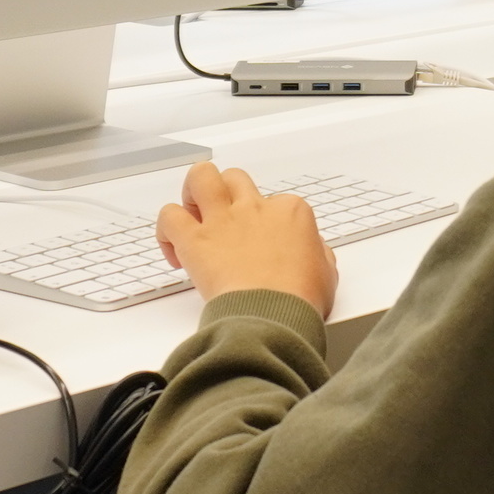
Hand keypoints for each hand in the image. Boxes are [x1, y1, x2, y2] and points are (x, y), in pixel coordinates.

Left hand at [156, 163, 338, 316]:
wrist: (273, 316)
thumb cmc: (299, 299)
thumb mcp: (326, 273)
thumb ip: (318, 255)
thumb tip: (314, 253)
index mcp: (290, 212)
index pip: (277, 202)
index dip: (267, 222)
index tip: (263, 244)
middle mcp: (255, 208)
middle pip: (235, 178)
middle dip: (226, 191)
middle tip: (223, 215)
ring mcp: (223, 220)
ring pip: (201, 177)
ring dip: (193, 190)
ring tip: (193, 211)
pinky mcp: (195, 240)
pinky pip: (169, 216)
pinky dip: (166, 229)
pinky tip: (175, 249)